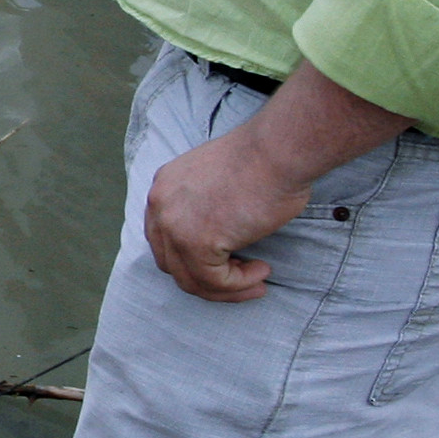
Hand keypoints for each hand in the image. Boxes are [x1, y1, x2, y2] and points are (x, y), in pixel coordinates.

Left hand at [143, 118, 312, 300]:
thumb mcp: (219, 183)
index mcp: (164, 187)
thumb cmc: (265, 162)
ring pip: (191, 279)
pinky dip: (239, 284)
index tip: (230, 261)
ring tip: (257, 280)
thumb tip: (220, 244)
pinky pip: (214, 281)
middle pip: (172, 262)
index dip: (195, 257)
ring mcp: (173, 225)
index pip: (165, 239)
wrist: (278, 150)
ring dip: (227, 287)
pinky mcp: (195, 242)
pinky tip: (262, 271)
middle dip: (209, 278)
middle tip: (244, 278)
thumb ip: (207, 209)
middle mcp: (160, 205)